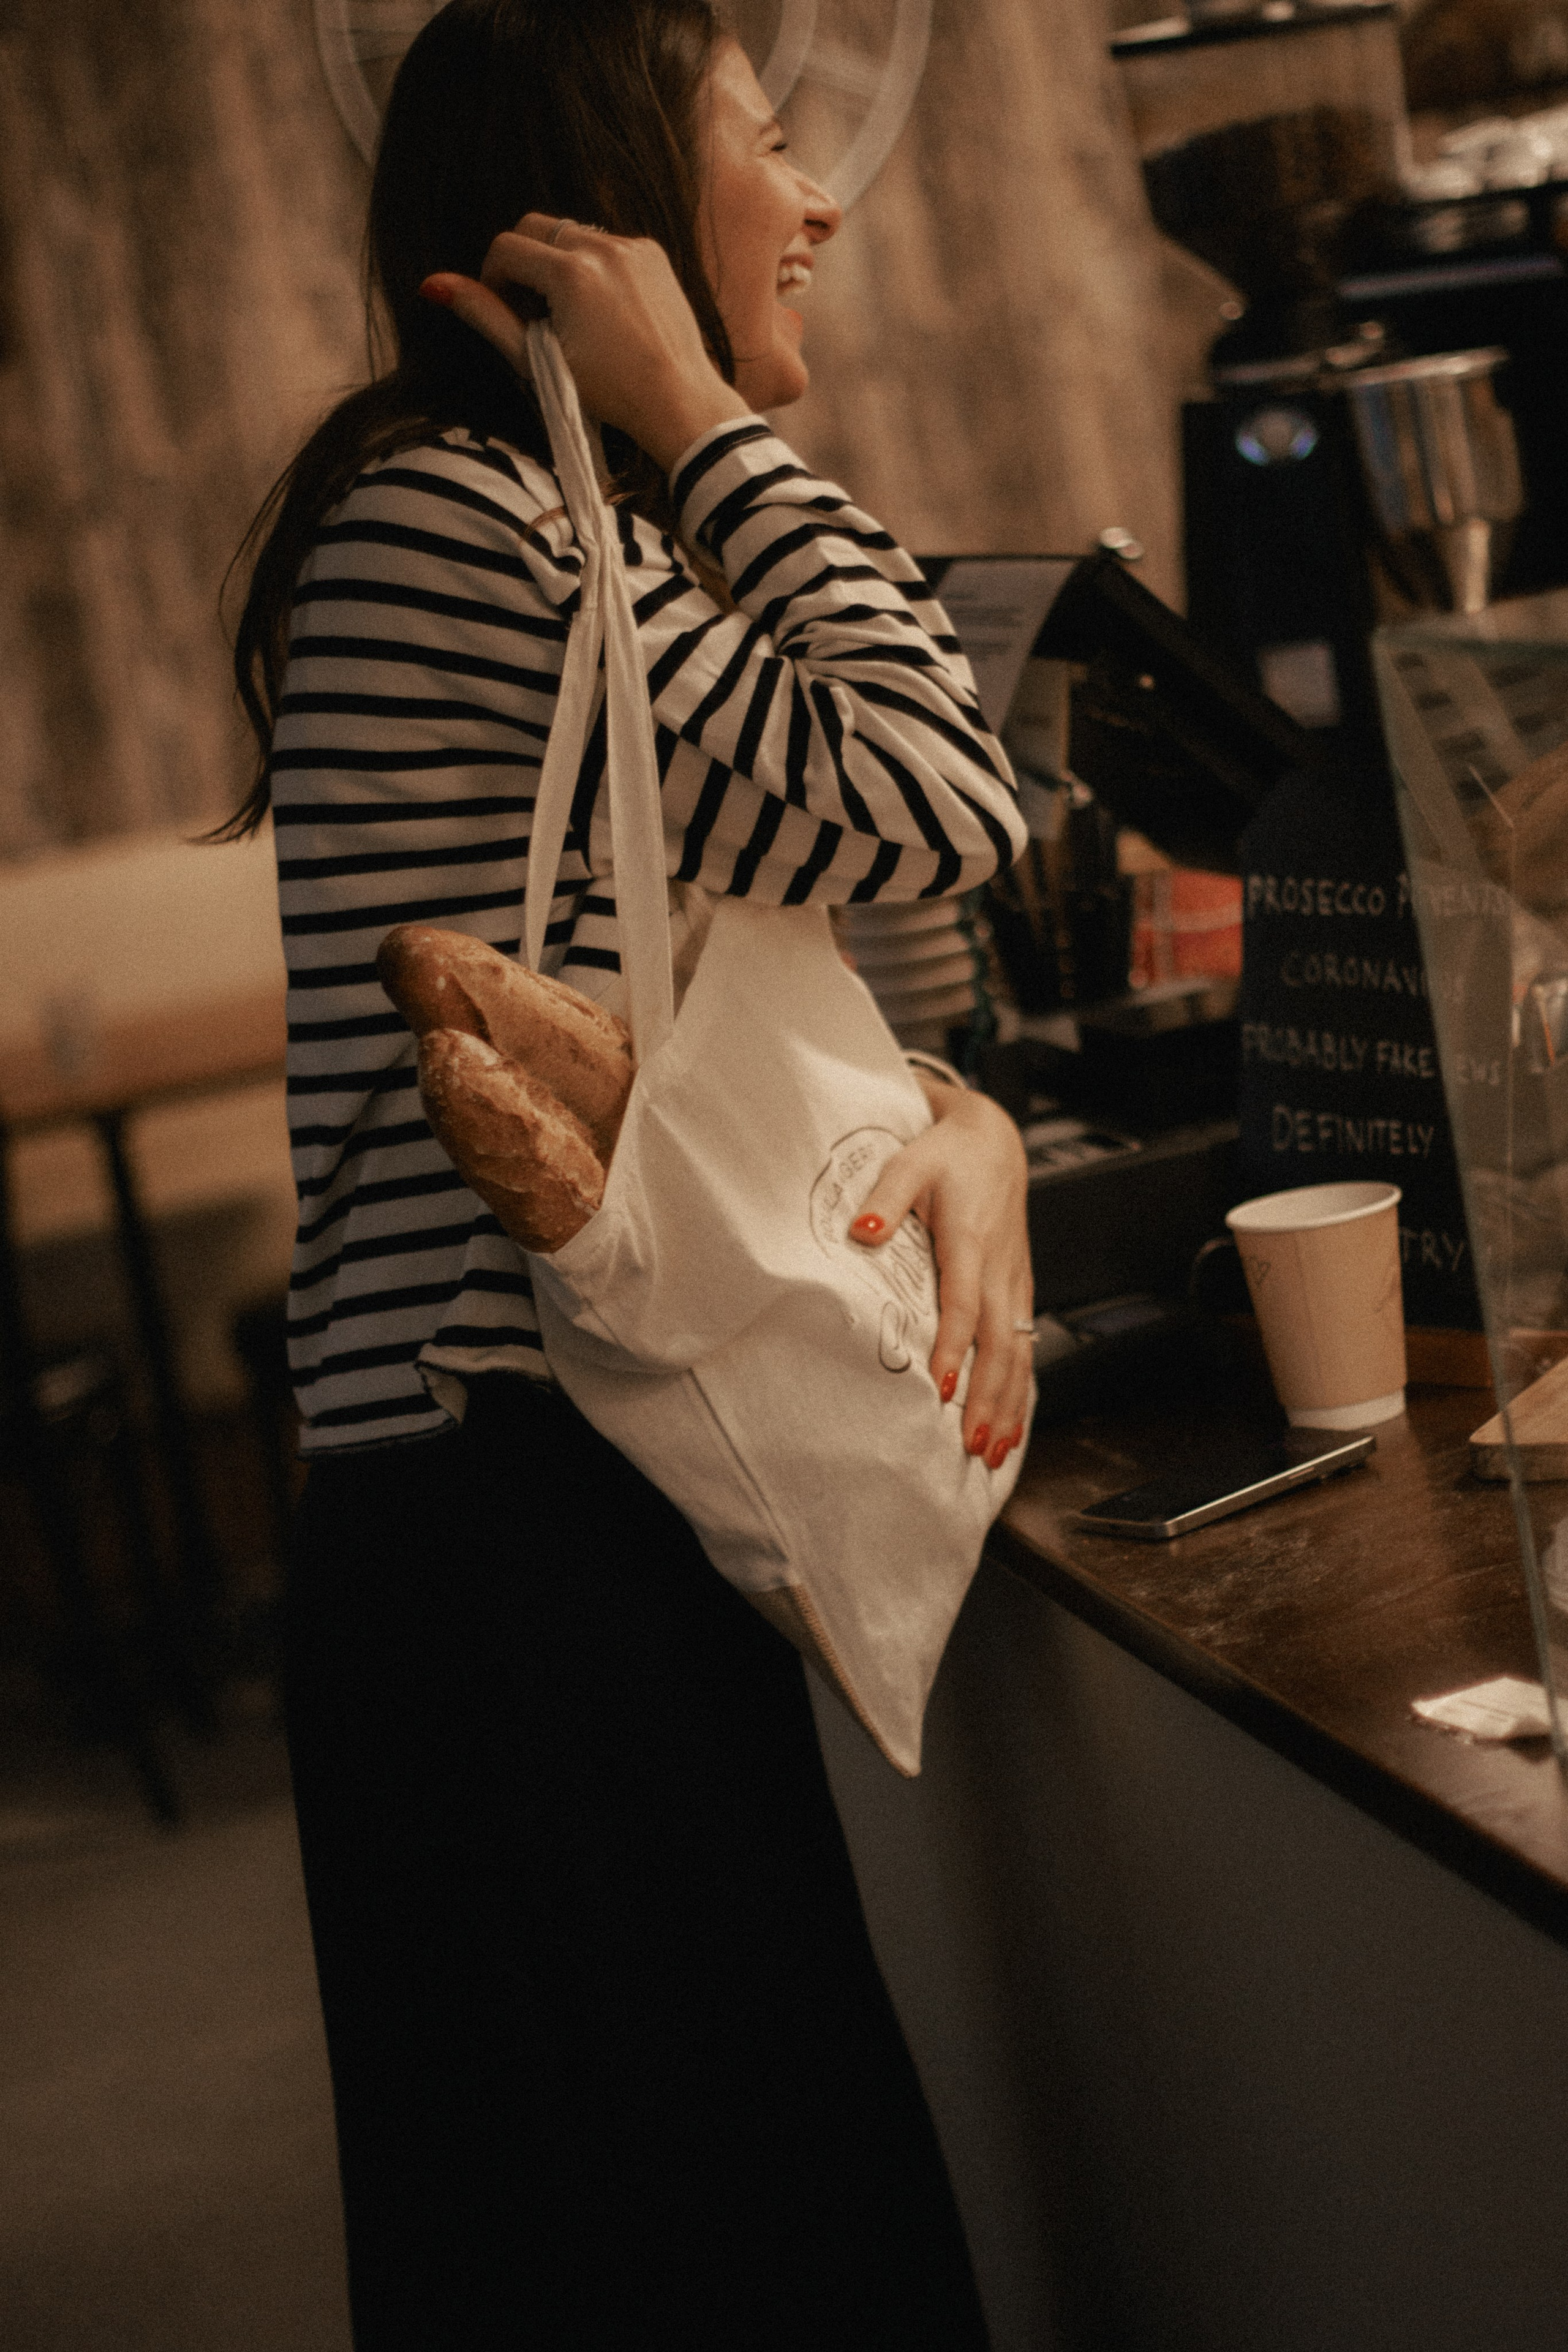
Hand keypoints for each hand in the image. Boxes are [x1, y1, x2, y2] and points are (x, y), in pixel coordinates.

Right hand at [421, 216, 751, 472]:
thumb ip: (486, 317)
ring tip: (567, 316)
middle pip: (535, 227)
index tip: (504, 312)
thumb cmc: (607, 393)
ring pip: (570, 233)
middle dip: (521, 262)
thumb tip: (433, 284)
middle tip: (530, 311)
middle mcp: (603, 247)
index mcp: (571, 273)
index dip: (492, 280)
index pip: (506, 248)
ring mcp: (632, 246)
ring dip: (556, 264)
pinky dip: (592, 267)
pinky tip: (602, 312)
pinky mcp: (653, 253)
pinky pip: (606, 244)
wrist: (679, 402)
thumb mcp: (536, 361)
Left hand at [849, 1082, 1031, 1466]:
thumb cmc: (946, 1155)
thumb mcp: (910, 1162)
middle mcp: (1001, 1268)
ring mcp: (1015, 1283)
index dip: (955, 1346)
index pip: (964, 1302)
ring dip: (1008, 1405)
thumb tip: (860, 1232)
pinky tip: (1011, 1427)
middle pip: (1000, 1343)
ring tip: (993, 1452)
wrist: (995, 1141)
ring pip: (1020, 1353)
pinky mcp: (1019, 1291)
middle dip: (988, 1397)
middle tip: (971, 1445)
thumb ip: (885, 1198)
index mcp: (971, 1240)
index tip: (943, 1387)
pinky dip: (1021, 1391)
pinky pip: (1026, 1348)